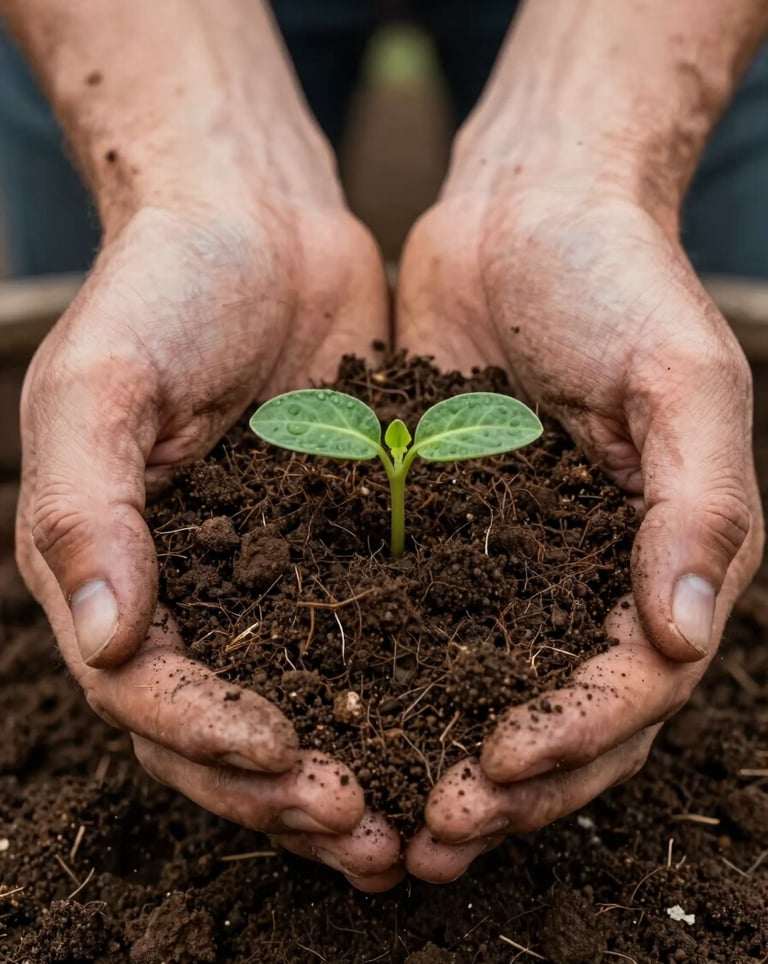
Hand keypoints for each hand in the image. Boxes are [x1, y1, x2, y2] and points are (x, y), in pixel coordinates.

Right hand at [16, 191, 402, 888]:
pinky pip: (372, 637)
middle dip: (282, 791)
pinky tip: (457, 732)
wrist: (258, 223)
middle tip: (360, 833)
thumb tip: (104, 639)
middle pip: (223, 729)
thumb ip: (86, 510)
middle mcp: (194, 589)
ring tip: (405, 830)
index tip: (283, 756)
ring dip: (349, 772)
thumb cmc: (161, 287)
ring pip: (303, 705)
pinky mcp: (343, 543)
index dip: (207, 739)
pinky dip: (406, 695)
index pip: (148, 693)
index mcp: (119, 567)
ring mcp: (271, 572)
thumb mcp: (99, 383)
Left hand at [395, 161, 762, 879]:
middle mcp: (591, 577)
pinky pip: (421, 626)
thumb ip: (702, 503)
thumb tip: (688, 632)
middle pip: (563, 720)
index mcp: (666, 556)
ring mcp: (516, 562)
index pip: (634, 687)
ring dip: (444, 762)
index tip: (497, 767)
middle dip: (507, 787)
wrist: (523, 212)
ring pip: (486, 693)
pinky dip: (394, 685)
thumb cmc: (617, 278)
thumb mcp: (682, 378)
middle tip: (432, 838)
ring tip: (386, 824)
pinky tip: (339, 723)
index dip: (574, 741)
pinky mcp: (444, 532)